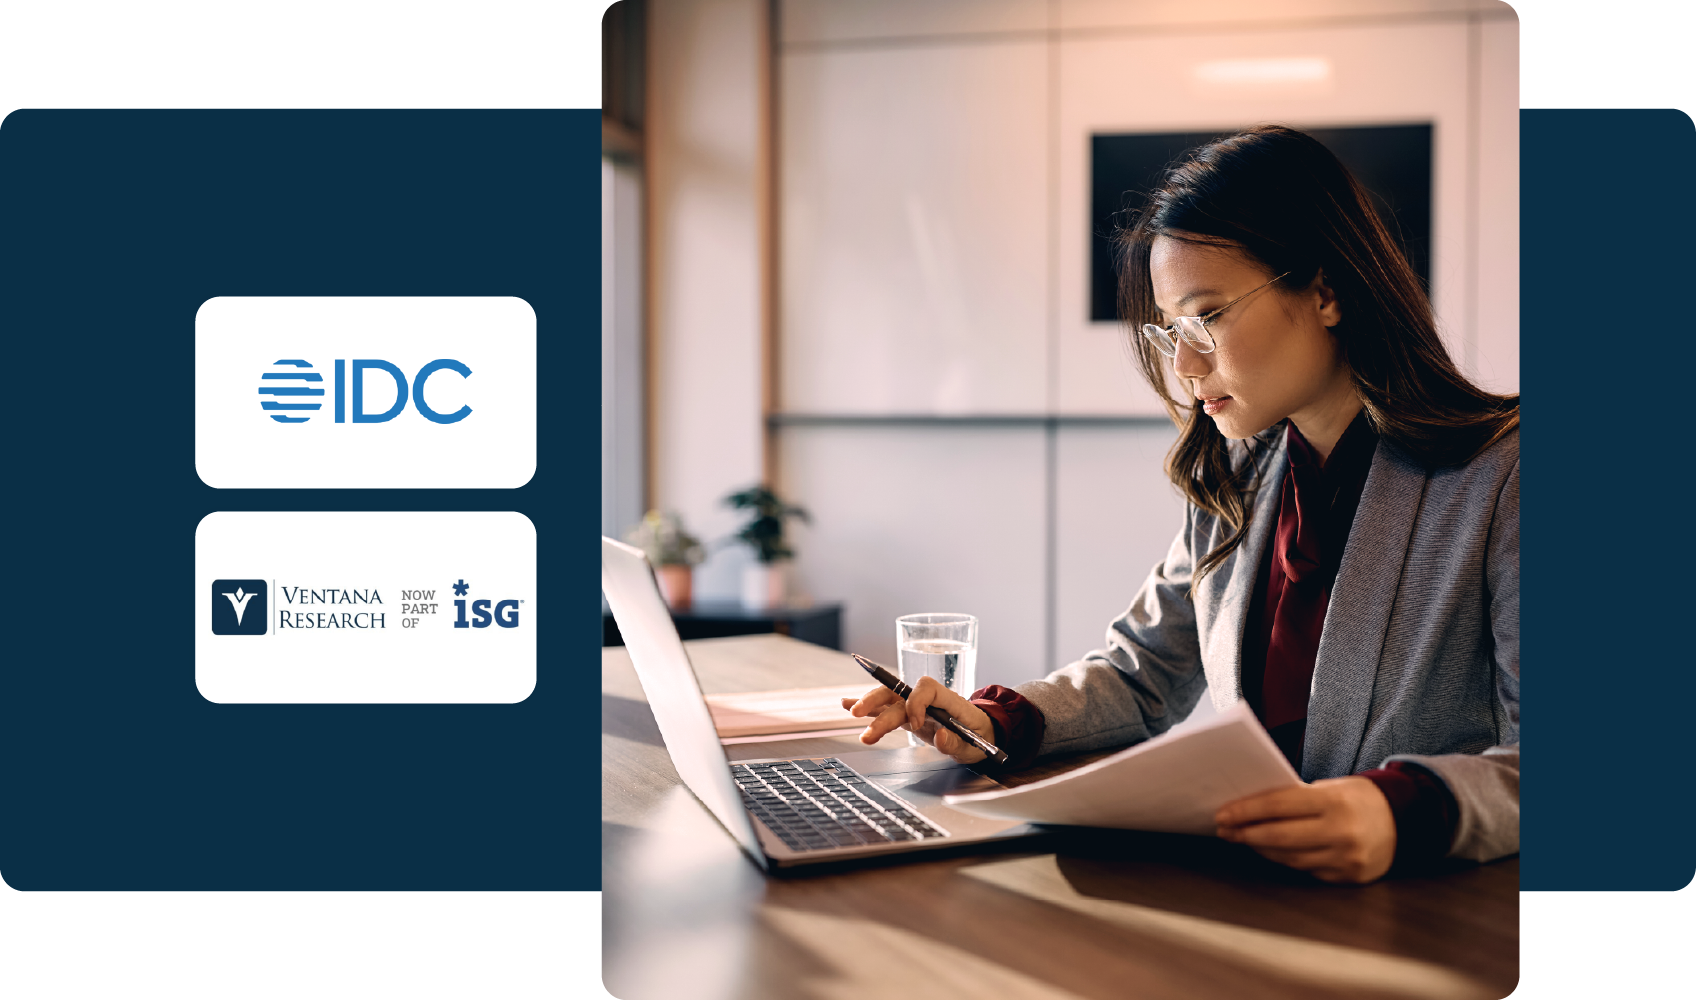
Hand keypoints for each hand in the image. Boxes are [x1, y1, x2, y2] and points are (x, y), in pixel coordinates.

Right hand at [840, 675, 995, 764]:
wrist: (982, 735)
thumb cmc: (980, 738)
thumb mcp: (974, 747)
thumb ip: (956, 742)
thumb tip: (941, 735)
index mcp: (949, 701)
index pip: (927, 688)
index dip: (917, 703)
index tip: (916, 724)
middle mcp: (929, 701)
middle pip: (900, 692)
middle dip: (879, 701)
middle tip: (861, 715)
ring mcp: (917, 707)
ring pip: (889, 698)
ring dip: (869, 704)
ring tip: (850, 709)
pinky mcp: (909, 717)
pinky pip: (887, 709)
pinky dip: (868, 707)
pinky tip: (847, 704)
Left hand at [1213, 776, 1396, 883]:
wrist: (1405, 821)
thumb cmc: (1358, 798)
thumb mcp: (1330, 787)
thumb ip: (1296, 797)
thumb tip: (1250, 807)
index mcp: (1334, 801)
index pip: (1278, 806)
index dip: (1246, 811)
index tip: (1223, 813)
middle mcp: (1341, 832)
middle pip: (1279, 837)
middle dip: (1246, 833)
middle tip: (1225, 829)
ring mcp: (1346, 858)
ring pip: (1289, 858)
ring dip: (1261, 849)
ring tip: (1242, 838)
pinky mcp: (1348, 877)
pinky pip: (1306, 870)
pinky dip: (1285, 860)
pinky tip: (1270, 852)